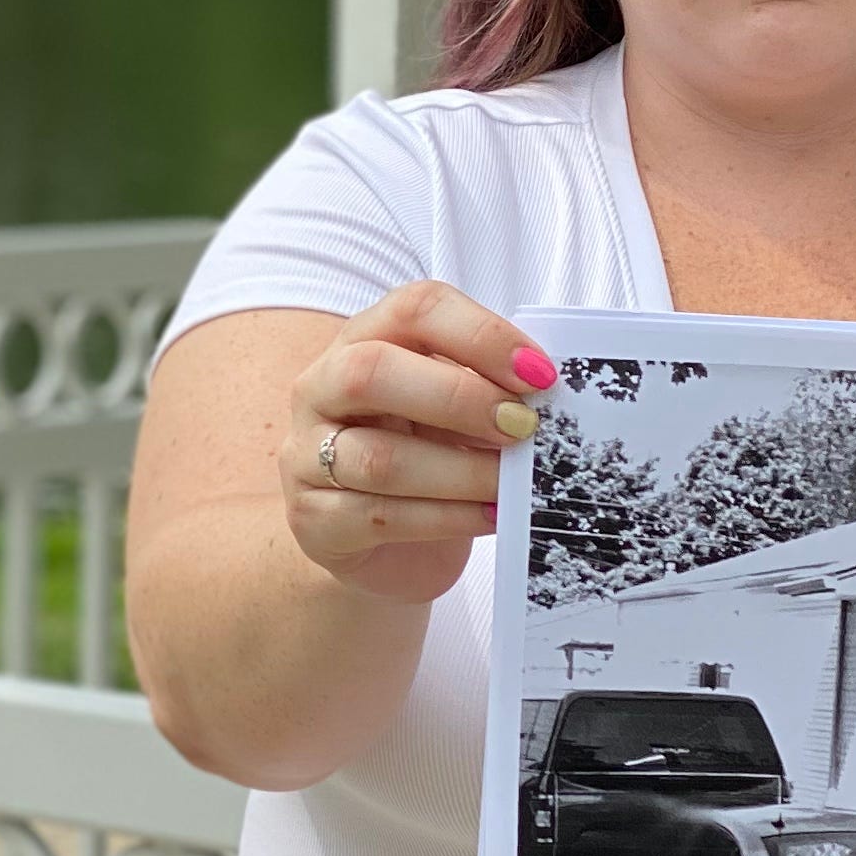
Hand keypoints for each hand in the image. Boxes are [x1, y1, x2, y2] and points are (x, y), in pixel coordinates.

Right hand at [279, 282, 554, 604]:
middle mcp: (321, 388)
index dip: (480, 334)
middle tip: (523, 426)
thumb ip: (487, 389)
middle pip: (371, 371)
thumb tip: (549, 395)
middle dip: (458, 398)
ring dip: (462, 472)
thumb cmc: (425, 459)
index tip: (539, 373)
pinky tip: (491, 516)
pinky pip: (381, 517)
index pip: (413, 309)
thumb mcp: (454, 411)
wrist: (376, 545)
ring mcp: (305, 455)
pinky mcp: (314, 520)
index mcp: (362, 340)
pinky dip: (448, 518)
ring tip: (513, 484)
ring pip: (379, 458)